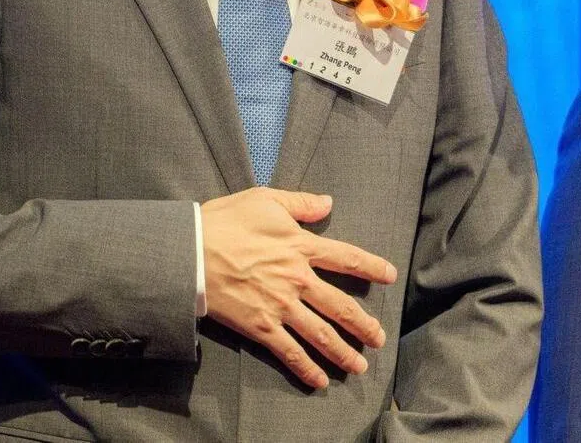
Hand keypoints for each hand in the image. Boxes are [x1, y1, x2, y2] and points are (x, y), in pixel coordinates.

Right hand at [200, 187, 395, 388]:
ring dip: (344, 352)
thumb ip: (300, 203)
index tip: (389, 276)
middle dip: (364, 324)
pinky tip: (320, 380)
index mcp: (300, 246)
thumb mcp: (264, 199)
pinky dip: (307, 369)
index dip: (371, 267)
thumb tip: (328, 203)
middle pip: (341, 306)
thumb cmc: (226, 220)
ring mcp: (280, 306)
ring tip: (361, 366)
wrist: (192, 251)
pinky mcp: (261, 327)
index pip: (346, 257)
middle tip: (379, 338)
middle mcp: (297, 279)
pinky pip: (290, 352)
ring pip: (321, 334)